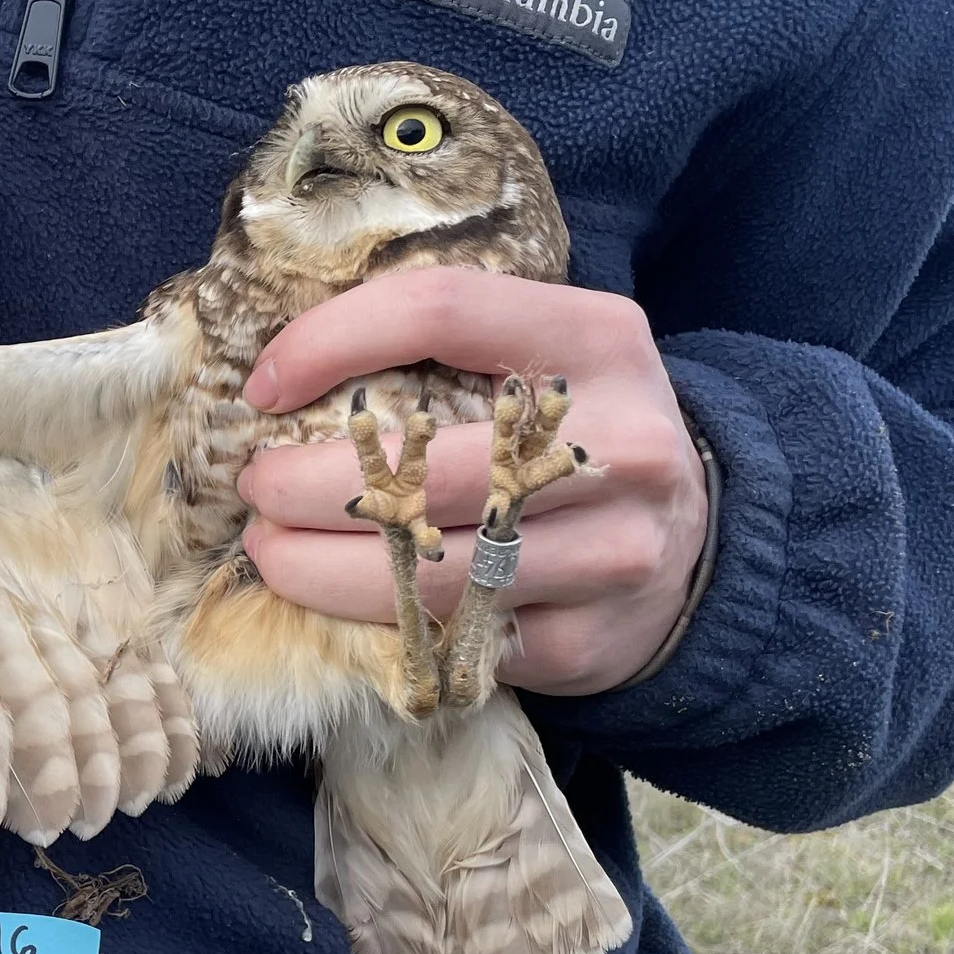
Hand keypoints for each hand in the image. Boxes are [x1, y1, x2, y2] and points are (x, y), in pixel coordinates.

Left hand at [236, 268, 708, 695]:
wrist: (698, 543)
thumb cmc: (571, 436)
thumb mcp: (543, 354)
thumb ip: (443, 345)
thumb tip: (281, 368)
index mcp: (596, 340)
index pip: (439, 310)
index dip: (329, 341)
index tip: (262, 387)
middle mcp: (618, 446)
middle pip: (424, 470)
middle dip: (304, 487)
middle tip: (255, 492)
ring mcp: (609, 552)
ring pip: (426, 575)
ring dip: (316, 571)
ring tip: (271, 553)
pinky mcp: (582, 642)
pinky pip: (445, 640)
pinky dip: (370, 625)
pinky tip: (335, 605)